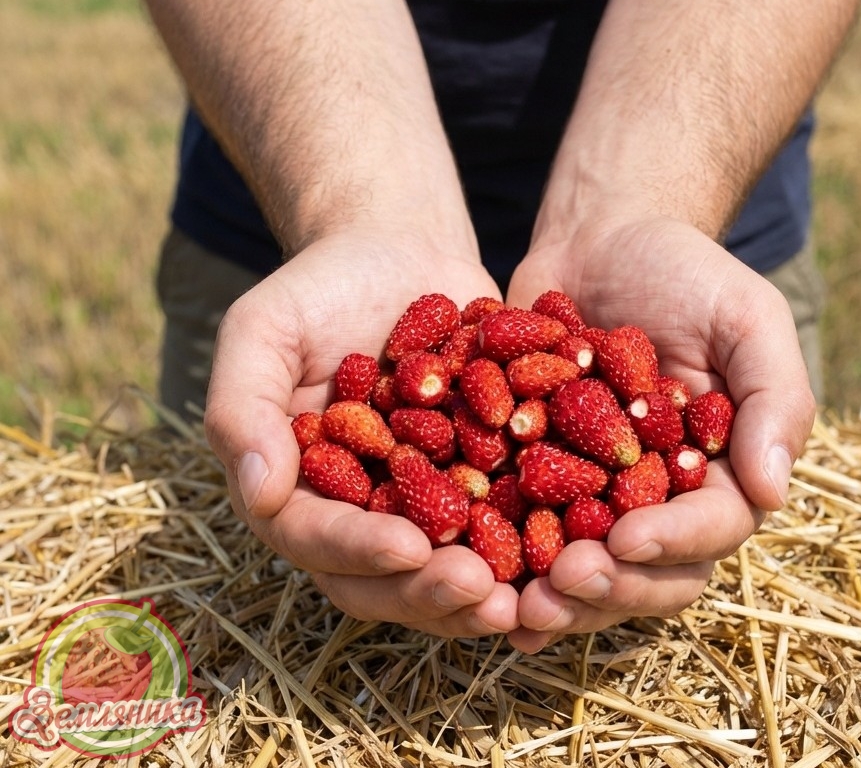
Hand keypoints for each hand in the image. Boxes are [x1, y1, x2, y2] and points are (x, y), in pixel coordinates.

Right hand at [203, 228, 520, 636]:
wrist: (397, 253)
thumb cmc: (318, 288)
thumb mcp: (262, 330)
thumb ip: (242, 407)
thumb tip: (259, 492)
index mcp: (298, 489)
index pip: (316, 539)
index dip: (358, 551)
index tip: (408, 548)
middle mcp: (358, 511)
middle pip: (385, 576)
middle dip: (430, 590)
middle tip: (482, 592)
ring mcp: (420, 503)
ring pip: (447, 567)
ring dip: (485, 590)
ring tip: (528, 597)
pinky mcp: (479, 483)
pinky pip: (504, 525)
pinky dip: (533, 544)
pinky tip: (574, 545)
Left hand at [504, 217, 816, 651]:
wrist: (598, 241)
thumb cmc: (683, 272)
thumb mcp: (745, 316)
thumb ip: (775, 397)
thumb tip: (773, 491)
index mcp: (721, 472)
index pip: (712, 527)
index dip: (673, 542)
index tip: (625, 538)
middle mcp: (663, 499)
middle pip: (648, 570)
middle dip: (609, 585)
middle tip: (562, 582)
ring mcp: (597, 497)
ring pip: (587, 572)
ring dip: (556, 597)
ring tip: (517, 606)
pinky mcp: (539, 484)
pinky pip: (524, 538)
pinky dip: (504, 568)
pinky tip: (474, 585)